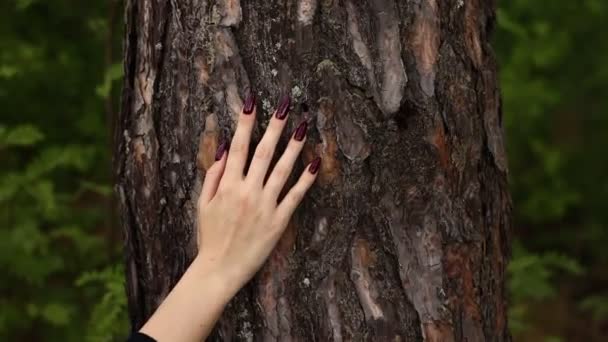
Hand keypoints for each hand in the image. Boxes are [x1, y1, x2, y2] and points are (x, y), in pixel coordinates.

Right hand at [195, 93, 320, 287]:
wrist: (219, 269)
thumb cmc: (210, 236)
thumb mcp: (202, 204)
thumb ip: (213, 175)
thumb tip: (224, 149)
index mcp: (227, 185)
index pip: (238, 147)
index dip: (245, 122)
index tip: (252, 102)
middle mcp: (247, 191)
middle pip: (263, 152)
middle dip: (274, 126)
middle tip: (285, 105)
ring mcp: (265, 205)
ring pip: (282, 169)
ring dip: (294, 145)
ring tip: (303, 125)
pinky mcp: (279, 221)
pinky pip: (295, 196)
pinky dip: (306, 179)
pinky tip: (315, 162)